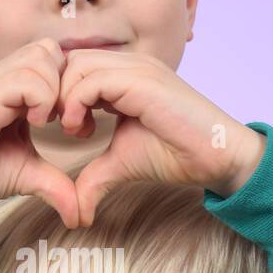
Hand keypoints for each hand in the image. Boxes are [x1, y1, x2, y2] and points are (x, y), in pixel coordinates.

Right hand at [0, 39, 80, 227]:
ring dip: (55, 91)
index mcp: (14, 89)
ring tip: (47, 123)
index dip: (70, 88)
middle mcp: (3, 78)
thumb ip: (56, 184)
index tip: (73, 125)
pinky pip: (26, 79)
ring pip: (42, 57)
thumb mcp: (27, 175)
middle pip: (50, 50)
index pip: (54, 60)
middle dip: (66, 83)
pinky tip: (35, 125)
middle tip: (65, 121)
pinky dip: (41, 100)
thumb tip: (80, 213)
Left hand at [57, 51, 266, 224]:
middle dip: (56, 92)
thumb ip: (93, 176)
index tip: (60, 125)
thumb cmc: (174, 155)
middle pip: (72, 59)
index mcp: (126, 75)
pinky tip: (81, 131)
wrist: (216, 158)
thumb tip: (75, 212)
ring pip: (77, 65)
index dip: (60, 92)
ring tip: (74, 130)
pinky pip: (92, 81)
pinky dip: (75, 104)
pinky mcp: (143, 82)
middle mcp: (131, 65)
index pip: (76, 65)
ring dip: (64, 99)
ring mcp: (138, 69)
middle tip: (60, 126)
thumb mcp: (121, 163)